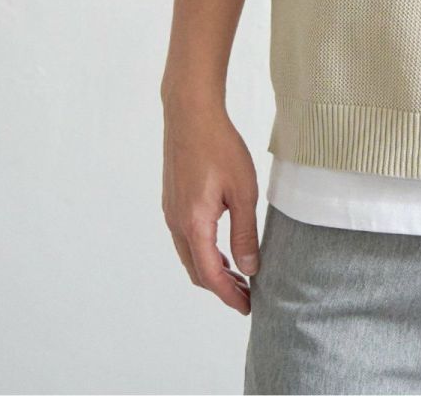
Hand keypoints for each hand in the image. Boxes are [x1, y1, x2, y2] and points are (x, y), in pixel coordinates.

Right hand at [161, 97, 260, 315]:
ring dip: (212, 269)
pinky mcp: (172, 200)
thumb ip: (244, 232)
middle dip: (221, 287)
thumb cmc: (219, 147)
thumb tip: (249, 267)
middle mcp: (176, 223)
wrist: (190, 114)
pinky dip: (203, 251)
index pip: (210, 274)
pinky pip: (186, 238)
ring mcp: (171, 211)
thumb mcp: (242, 191)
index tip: (247, 306)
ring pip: (189, 254)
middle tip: (246, 295)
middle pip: (196, 270)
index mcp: (194, 224)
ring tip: (238, 274)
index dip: (229, 294)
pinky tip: (221, 246)